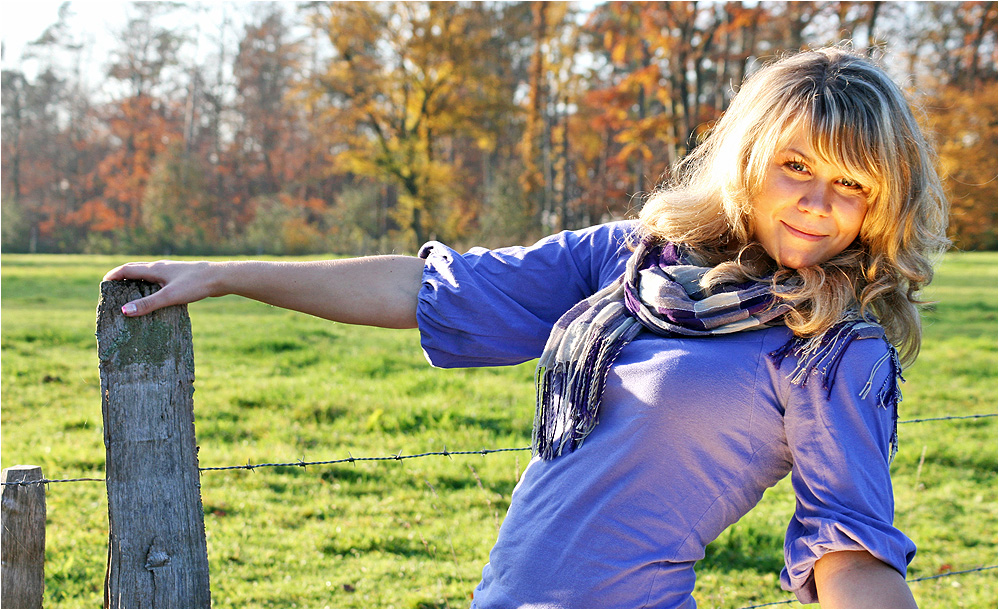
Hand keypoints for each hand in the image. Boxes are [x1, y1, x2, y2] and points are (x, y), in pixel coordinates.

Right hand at [103, 260, 219, 316]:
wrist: (221, 277)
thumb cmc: (196, 284)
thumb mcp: (170, 296)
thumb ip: (149, 304)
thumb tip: (125, 311)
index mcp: (155, 269)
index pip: (127, 269)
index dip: (113, 276)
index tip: (103, 284)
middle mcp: (161, 267)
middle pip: (136, 269)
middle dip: (122, 278)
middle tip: (112, 290)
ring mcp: (171, 272)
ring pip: (148, 275)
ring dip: (137, 282)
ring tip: (131, 296)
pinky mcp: (181, 278)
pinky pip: (160, 281)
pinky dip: (151, 287)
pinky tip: (156, 298)